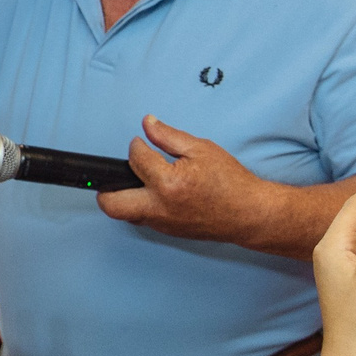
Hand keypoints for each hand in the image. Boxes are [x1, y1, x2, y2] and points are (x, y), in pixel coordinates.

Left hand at [97, 116, 272, 244]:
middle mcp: (160, 208)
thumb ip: (169, 137)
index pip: (136, 159)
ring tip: (139, 182)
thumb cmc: (231, 182)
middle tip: (115, 175)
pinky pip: (143, 219)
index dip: (136, 146)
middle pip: (111, 204)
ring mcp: (162, 223)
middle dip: (105, 188)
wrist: (250, 214)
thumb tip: (148, 124)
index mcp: (168, 184)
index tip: (141, 143)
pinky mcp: (167, 231)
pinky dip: (142, 205)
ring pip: (125, 214)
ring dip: (124, 197)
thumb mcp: (201, 149)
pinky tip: (155, 193)